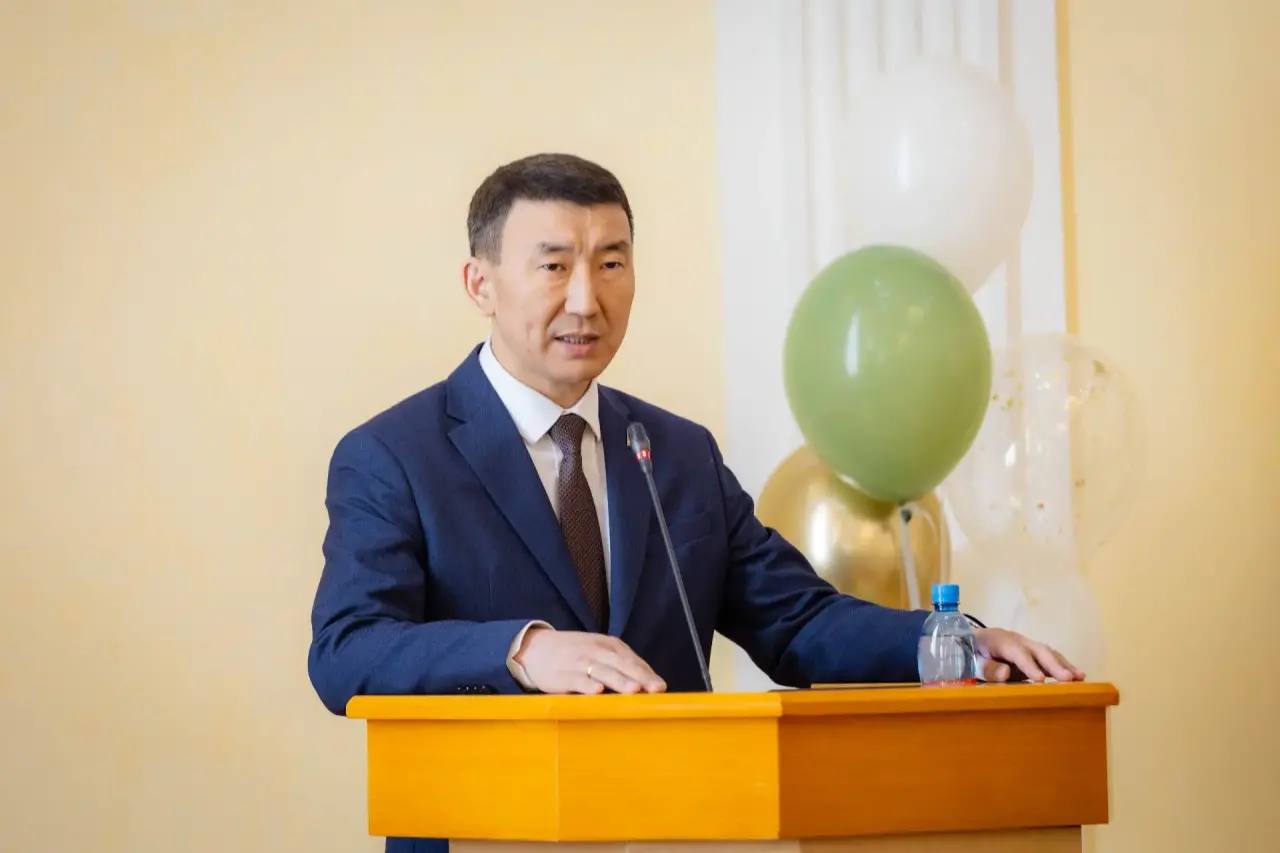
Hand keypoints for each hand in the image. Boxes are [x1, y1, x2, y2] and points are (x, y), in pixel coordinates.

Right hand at [513, 628, 666, 694]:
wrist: (536, 648)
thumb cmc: (575, 653)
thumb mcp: (599, 652)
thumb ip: (620, 665)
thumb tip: (648, 684)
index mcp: (608, 645)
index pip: (632, 659)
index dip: (647, 673)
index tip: (661, 687)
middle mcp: (596, 650)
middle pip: (621, 664)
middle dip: (640, 677)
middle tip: (656, 689)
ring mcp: (579, 662)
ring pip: (603, 671)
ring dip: (619, 680)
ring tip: (634, 690)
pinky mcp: (563, 675)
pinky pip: (577, 679)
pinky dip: (587, 684)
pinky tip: (597, 691)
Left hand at [973, 627, 1085, 682]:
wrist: (973, 641)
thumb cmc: (973, 654)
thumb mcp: (973, 662)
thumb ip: (987, 668)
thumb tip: (1005, 672)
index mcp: (1001, 640)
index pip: (1017, 652)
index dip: (1029, 666)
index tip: (1040, 679)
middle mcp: (1018, 640)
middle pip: (1039, 650)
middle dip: (1054, 664)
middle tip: (1069, 679)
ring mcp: (1028, 645)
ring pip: (1049, 653)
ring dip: (1064, 665)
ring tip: (1080, 677)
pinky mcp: (1034, 653)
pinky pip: (1051, 658)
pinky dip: (1064, 666)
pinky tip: (1077, 676)